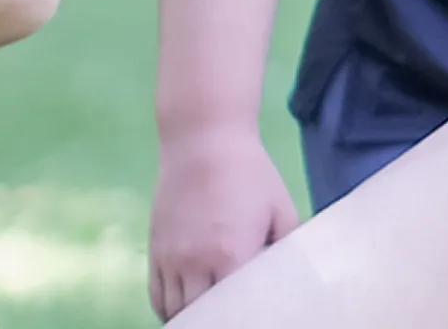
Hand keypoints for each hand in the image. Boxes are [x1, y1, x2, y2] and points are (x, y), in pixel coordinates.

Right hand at [148, 127, 298, 319]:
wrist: (203, 138)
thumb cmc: (250, 172)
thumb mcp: (282, 210)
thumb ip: (288, 250)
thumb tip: (292, 280)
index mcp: (232, 255)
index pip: (235, 312)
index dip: (245, 320)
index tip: (254, 317)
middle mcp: (195, 262)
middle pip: (202, 318)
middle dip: (218, 322)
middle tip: (235, 319)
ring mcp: (171, 257)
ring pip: (175, 311)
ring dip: (193, 319)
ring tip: (211, 318)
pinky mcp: (156, 248)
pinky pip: (157, 295)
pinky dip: (170, 309)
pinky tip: (187, 309)